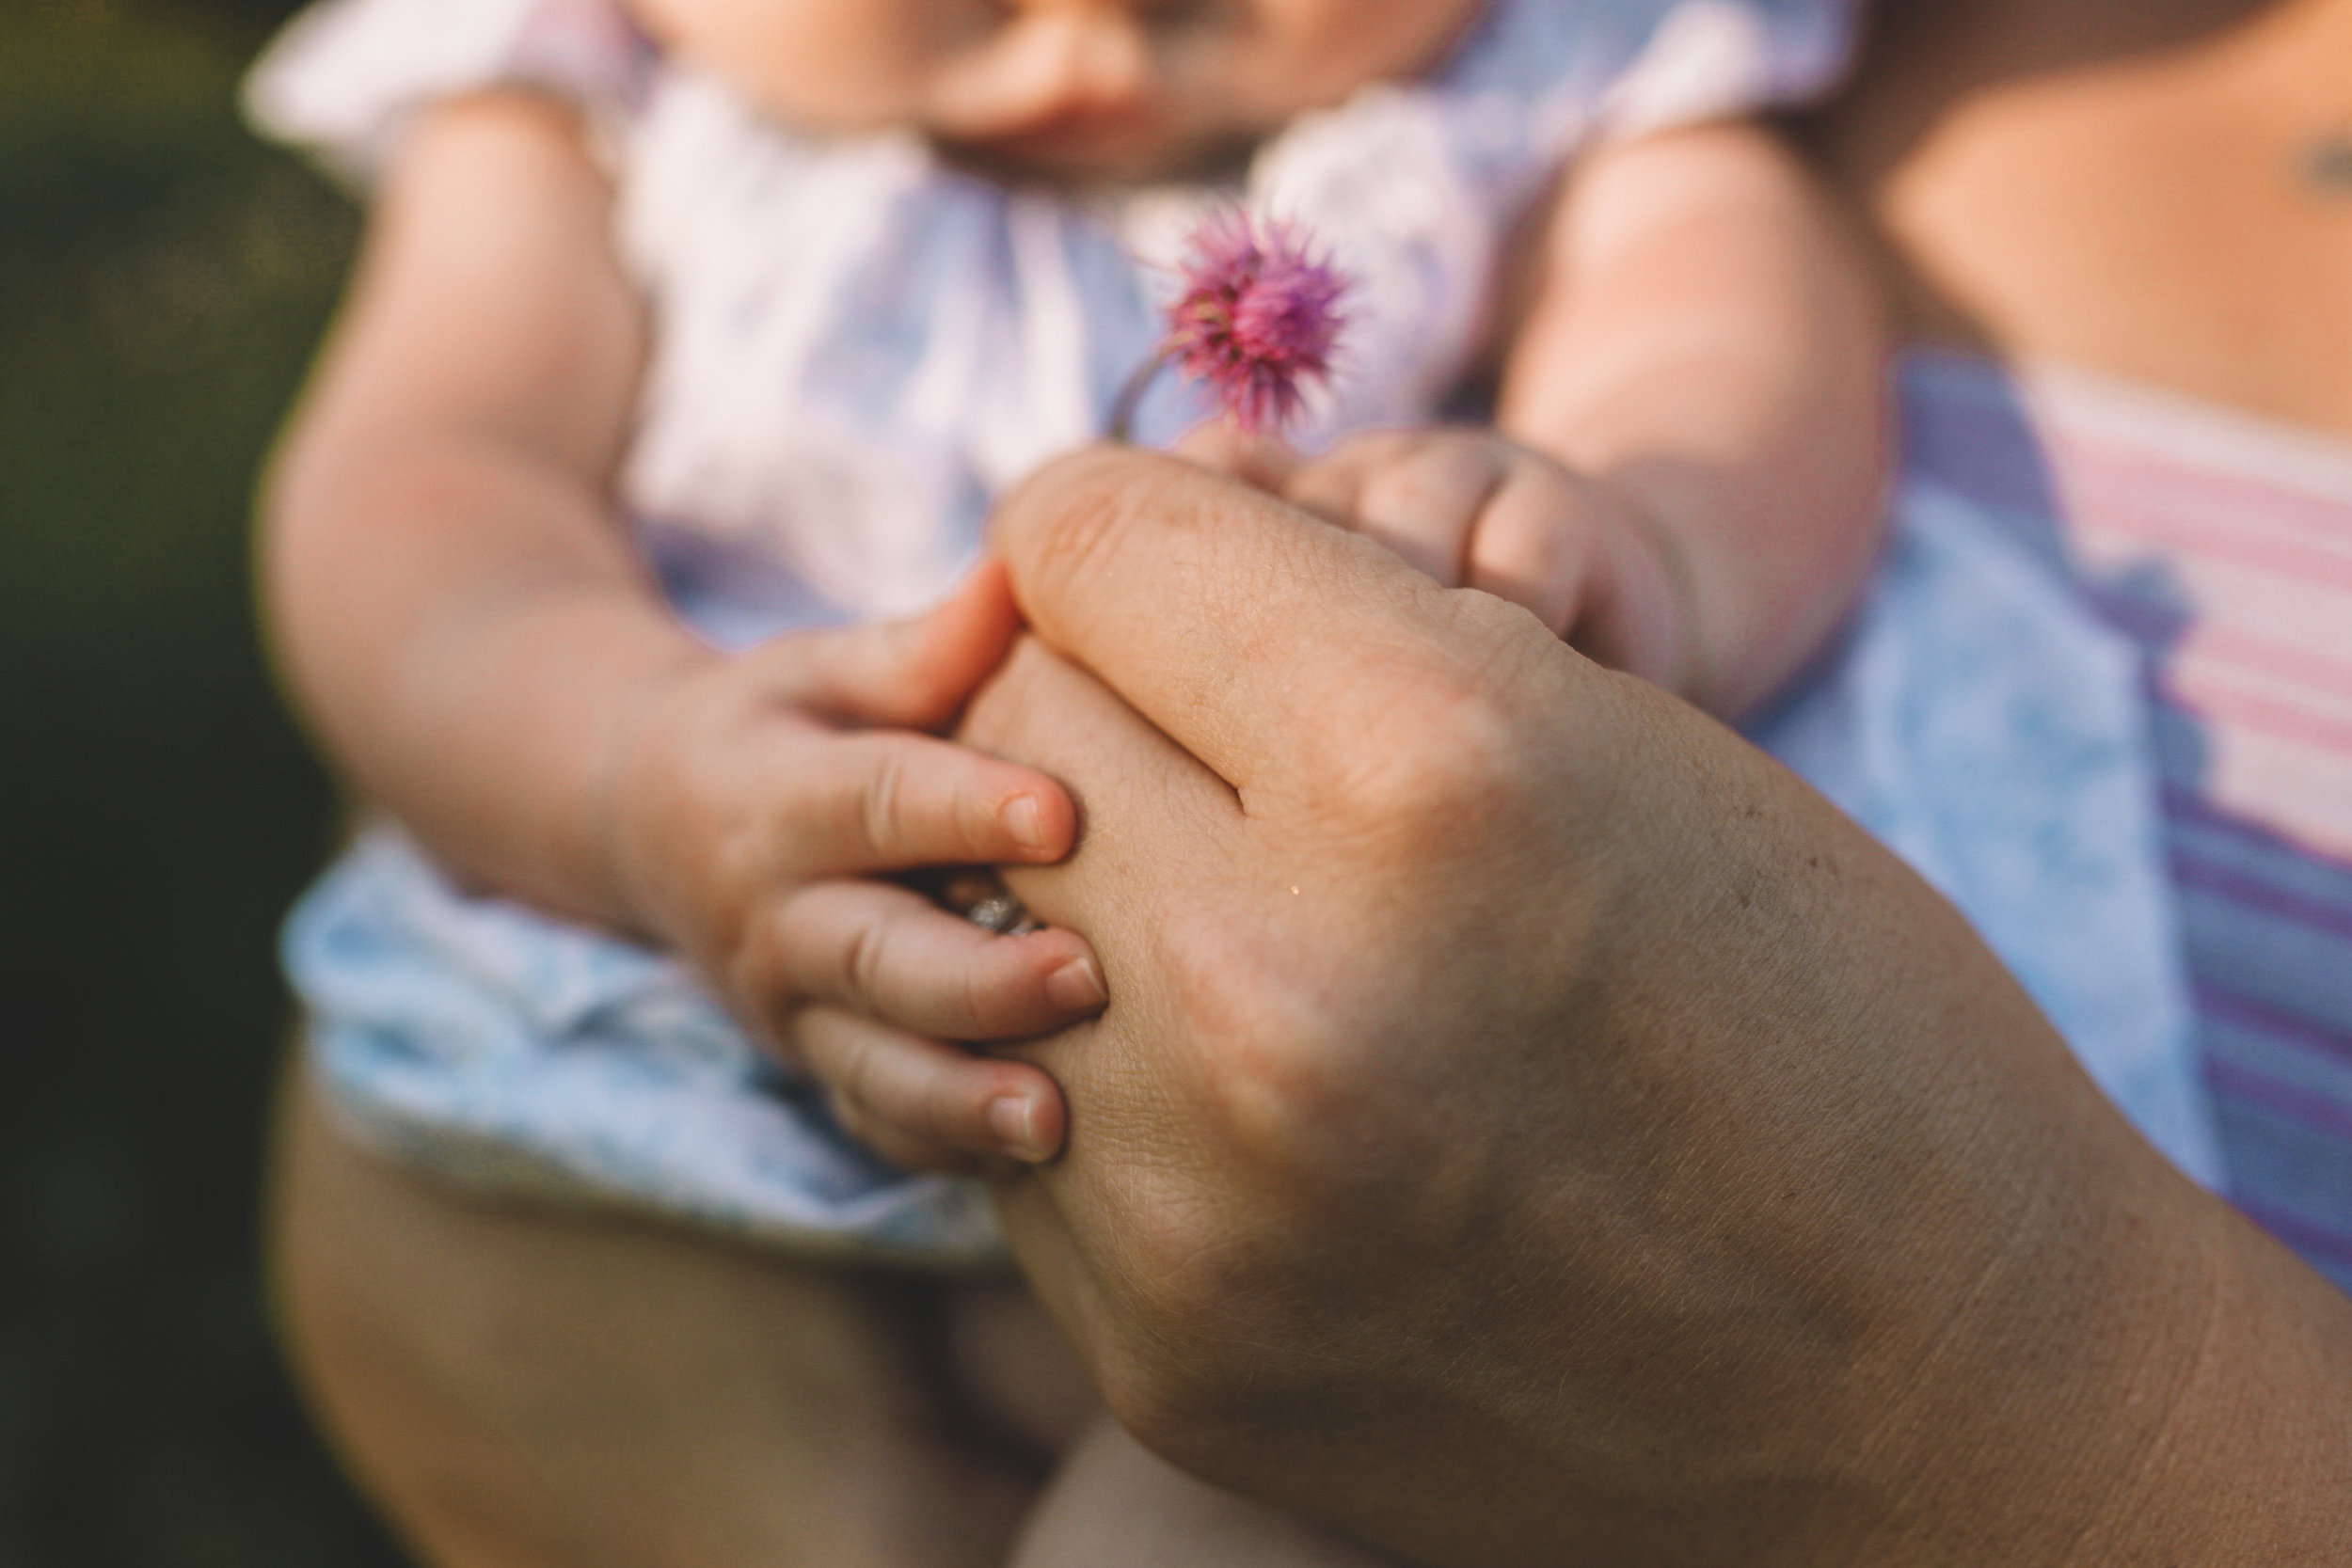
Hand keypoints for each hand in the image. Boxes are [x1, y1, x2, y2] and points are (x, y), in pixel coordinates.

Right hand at [605, 563, 1102, 1171]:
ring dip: (959, 1094)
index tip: (1064, 813)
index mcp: (775, 796)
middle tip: (1087, 976)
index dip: (963, 808)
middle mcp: (772, 914)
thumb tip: (1025, 575)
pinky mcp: (814, 1068)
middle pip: (874, 954)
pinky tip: (1028, 1160)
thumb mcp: (823, 667)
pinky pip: (871, 1123)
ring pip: (870, 1063)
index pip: (875, 799)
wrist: (646, 825)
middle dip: (977, 977)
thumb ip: (923, 644)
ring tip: (1055, 1117)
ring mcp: (788, 1006)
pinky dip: (939, 1146)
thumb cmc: (782, 727)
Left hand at [957, 449, 2343, 1564]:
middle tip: (1227, 751)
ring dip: (1101, 900)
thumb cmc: (1825, 1018)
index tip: (1177, 569)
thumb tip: (1075, 576)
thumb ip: (1323, 624)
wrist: (1936, 1391)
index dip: (1132, 533)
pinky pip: (1029, 1124)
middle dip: (1108, 710)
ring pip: (997, 935)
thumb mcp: (1625, 737)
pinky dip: (1114, 1071)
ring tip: (1255, 924)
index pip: (1087, 546)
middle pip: (1019, 737)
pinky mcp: (1164, 1358)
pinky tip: (1256, 1086)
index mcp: (1431, 774)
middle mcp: (1277, 997)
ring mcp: (1201, 1210)